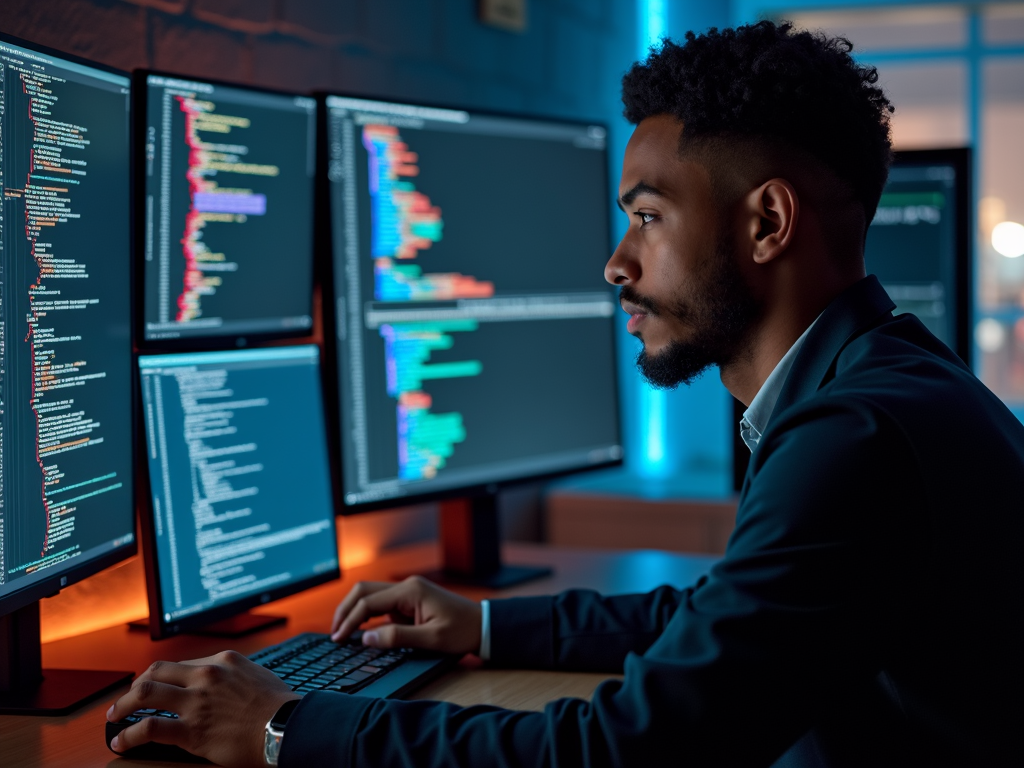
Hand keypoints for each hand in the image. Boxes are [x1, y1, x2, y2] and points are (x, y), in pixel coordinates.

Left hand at [106, 650, 299, 767]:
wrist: (287, 726)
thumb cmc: (279, 706)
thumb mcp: (257, 676)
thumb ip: (234, 676)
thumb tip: (224, 683)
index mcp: (222, 661)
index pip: (180, 664)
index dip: (161, 677)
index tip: (154, 688)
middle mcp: (205, 676)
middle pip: (156, 672)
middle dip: (135, 686)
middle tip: (126, 700)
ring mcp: (196, 702)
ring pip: (145, 694)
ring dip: (123, 706)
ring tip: (114, 717)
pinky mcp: (191, 730)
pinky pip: (149, 728)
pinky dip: (129, 735)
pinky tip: (122, 742)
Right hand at [331, 575, 481, 654]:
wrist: (483, 626)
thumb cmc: (462, 631)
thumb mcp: (430, 639)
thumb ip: (397, 637)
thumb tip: (366, 639)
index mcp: (410, 591)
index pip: (369, 602)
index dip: (349, 621)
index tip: (338, 638)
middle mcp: (406, 587)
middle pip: (364, 591)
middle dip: (345, 610)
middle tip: (334, 632)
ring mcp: (407, 593)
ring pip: (370, 595)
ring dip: (354, 611)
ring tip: (342, 632)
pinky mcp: (409, 601)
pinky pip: (382, 604)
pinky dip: (367, 615)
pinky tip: (361, 630)